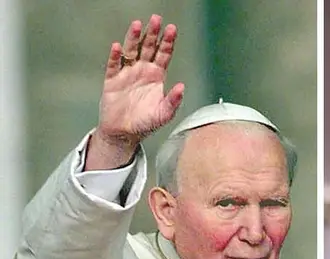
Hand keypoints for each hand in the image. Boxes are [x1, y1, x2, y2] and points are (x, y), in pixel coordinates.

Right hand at [85, 15, 184, 170]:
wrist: (124, 133)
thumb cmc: (146, 122)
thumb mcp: (164, 114)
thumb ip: (173, 101)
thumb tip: (182, 87)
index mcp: (157, 76)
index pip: (164, 54)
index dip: (168, 42)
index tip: (172, 29)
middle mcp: (142, 71)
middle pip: (148, 47)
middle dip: (153, 33)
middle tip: (157, 19)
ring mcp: (127, 73)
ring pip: (131, 51)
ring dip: (134, 38)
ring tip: (138, 25)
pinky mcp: (112, 80)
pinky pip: (113, 65)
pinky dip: (116, 56)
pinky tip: (118, 47)